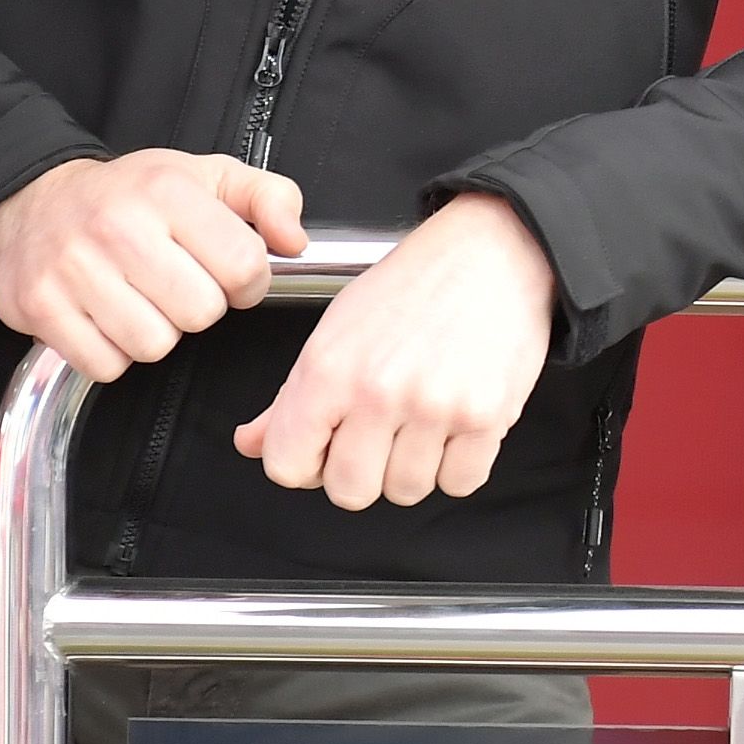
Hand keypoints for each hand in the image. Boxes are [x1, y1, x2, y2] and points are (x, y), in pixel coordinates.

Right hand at [0, 149, 306, 383]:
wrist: (34, 203)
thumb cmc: (131, 195)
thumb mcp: (209, 176)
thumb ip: (270, 198)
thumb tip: (295, 241)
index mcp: (166, 191)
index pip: (243, 265)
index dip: (249, 281)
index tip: (232, 274)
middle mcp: (116, 227)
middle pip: (200, 313)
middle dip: (201, 307)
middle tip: (180, 285)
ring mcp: (71, 270)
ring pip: (154, 345)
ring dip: (158, 332)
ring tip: (143, 300)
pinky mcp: (39, 308)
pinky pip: (106, 366)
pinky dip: (114, 353)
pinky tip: (109, 318)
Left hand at [232, 192, 558, 509]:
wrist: (491, 251)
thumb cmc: (414, 286)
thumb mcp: (336, 330)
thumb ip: (290, 397)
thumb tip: (252, 443)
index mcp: (327, 370)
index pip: (287, 466)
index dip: (306, 464)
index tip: (326, 450)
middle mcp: (377, 391)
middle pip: (349, 491)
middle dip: (363, 473)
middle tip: (380, 437)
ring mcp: (433, 406)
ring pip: (406, 491)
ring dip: (414, 468)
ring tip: (424, 425)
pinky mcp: (485, 415)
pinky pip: (460, 482)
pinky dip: (459, 466)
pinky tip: (457, 429)